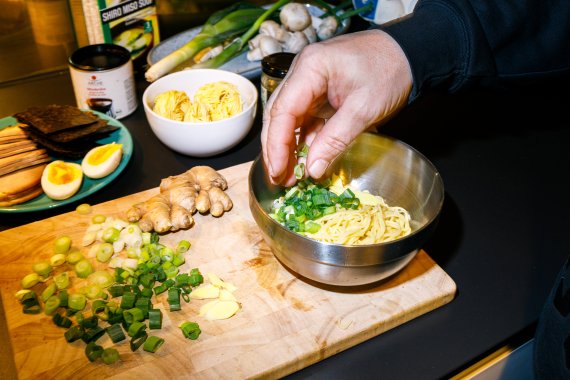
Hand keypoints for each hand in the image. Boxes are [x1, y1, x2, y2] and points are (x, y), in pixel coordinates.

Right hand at [261, 29, 412, 185]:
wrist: (410, 53)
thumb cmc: (389, 73)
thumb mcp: (364, 109)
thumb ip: (335, 139)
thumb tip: (312, 170)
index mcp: (310, 68)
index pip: (282, 111)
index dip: (276, 145)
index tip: (277, 172)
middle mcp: (302, 71)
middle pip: (279, 114)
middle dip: (276, 149)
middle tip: (279, 179)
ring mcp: (309, 80)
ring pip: (288, 118)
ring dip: (287, 146)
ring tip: (289, 175)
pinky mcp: (319, 91)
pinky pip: (304, 117)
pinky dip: (302, 139)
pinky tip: (304, 159)